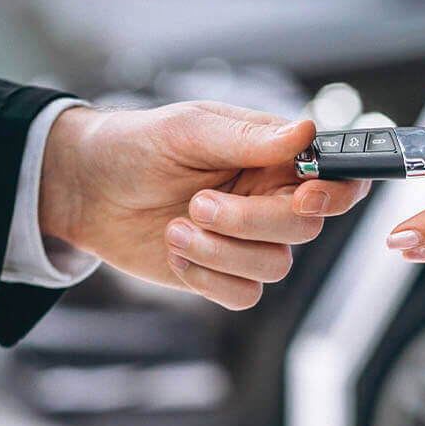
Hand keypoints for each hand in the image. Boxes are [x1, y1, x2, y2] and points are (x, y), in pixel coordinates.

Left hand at [40, 102, 369, 307]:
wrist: (86, 189)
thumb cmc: (140, 145)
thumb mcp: (191, 129)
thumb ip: (250, 137)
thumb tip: (306, 131)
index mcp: (277, 159)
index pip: (338, 178)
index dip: (337, 193)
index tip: (306, 195)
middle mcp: (273, 201)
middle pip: (306, 228)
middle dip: (252, 222)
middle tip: (198, 203)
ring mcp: (250, 242)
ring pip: (275, 266)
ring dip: (222, 252)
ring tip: (176, 227)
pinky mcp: (224, 275)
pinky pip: (245, 296)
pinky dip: (209, 279)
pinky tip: (177, 252)